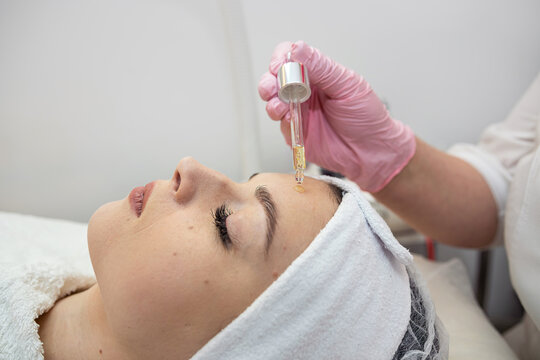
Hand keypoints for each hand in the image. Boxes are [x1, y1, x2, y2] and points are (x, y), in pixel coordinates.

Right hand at [258, 41, 415, 191]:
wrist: (372, 152)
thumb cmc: (367, 117)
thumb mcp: (347, 85)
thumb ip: (322, 68)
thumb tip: (298, 48)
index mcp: (319, 74)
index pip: (291, 58)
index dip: (281, 59)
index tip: (279, 67)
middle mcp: (305, 91)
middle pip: (275, 79)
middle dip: (268, 82)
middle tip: (272, 88)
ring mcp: (299, 112)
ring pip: (273, 101)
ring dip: (272, 102)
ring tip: (281, 106)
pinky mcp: (296, 133)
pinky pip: (281, 124)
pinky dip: (282, 121)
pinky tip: (292, 119)